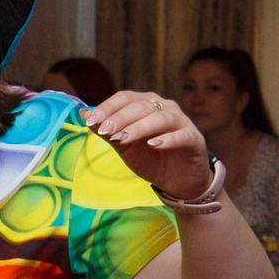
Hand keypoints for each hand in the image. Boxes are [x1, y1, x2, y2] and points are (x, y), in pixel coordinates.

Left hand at [86, 90, 214, 201]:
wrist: (178, 180)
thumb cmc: (150, 158)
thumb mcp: (124, 147)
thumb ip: (106, 131)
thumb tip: (83, 114)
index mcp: (146, 105)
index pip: (125, 98)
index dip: (108, 107)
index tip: (91, 122)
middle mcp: (164, 108)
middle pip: (141, 106)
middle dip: (120, 118)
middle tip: (104, 132)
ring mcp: (181, 122)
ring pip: (160, 118)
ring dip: (139, 128)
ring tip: (123, 139)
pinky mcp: (194, 139)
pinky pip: (182, 135)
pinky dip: (168, 139)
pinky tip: (154, 145)